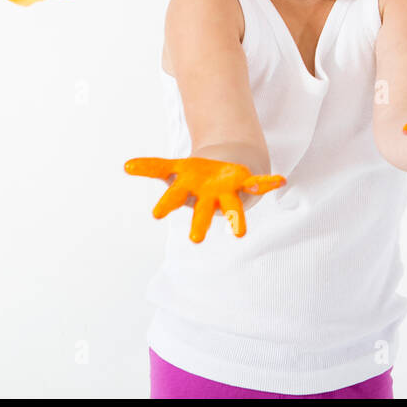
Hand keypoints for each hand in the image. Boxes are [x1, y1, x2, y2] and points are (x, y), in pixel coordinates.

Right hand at [125, 156, 286, 242]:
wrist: (220, 175)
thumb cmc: (194, 177)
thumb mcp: (173, 169)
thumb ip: (152, 168)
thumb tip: (126, 166)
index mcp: (188, 192)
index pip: (174, 199)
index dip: (166, 204)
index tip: (156, 214)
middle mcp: (208, 198)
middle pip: (203, 213)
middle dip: (200, 224)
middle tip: (195, 240)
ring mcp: (227, 193)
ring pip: (232, 208)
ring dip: (235, 220)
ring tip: (239, 234)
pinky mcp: (244, 184)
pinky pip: (257, 185)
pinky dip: (268, 184)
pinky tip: (280, 181)